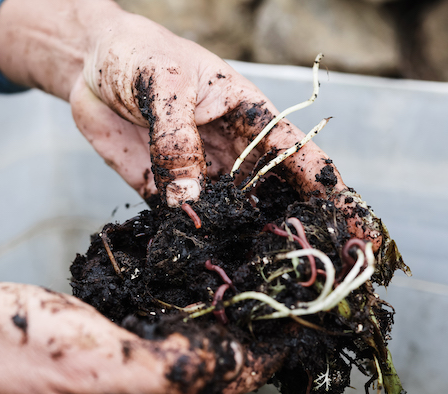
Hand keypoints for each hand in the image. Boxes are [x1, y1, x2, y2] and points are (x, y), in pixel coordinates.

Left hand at [0, 0, 380, 247]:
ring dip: (243, 245)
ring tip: (263, 283)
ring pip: (230, 217)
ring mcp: (197, 175)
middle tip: (319, 274)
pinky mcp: (162, 190)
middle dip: (295, 232)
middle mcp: (230, 152)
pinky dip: (192, 243)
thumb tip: (190, 202)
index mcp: (250, 117)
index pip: (301, 159)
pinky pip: (182, 221)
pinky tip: (202, 268)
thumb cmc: (139, 55)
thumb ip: (177, 140)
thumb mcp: (164, 85)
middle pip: (273, 198)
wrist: (89, 64)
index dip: (333, 195)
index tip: (357, 232)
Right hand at [0, 284, 284, 393]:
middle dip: (248, 331)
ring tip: (247, 285)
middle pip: (216, 370)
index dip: (267, 342)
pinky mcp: (99, 366)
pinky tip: (189, 294)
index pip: (229, 377)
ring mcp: (118, 389)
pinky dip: (181, 320)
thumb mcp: (97, 364)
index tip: (302, 307)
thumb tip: (237, 362)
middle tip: (279, 287)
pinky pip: (157, 344)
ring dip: (218, 323)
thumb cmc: (8, 352)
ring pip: (190, 356)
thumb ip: (174, 370)